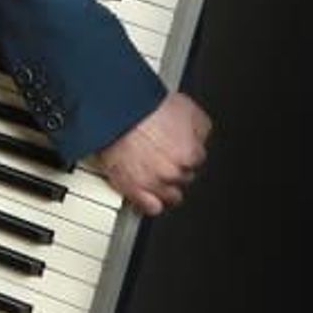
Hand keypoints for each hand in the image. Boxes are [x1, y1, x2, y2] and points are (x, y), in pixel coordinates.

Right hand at [96, 91, 209, 215]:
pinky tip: (147, 192)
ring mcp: (153, 183)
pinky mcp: (133, 189)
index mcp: (190, 153)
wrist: (112, 108)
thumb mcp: (186, 107)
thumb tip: (200, 136)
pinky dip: (150, 201)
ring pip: (171, 196)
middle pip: (184, 177)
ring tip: (153, 173)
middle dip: (175, 168)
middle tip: (161, 156)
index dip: (185, 151)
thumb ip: (199, 128)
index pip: (197, 159)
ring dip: (165, 186)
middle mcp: (174, 171)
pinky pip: (151, 207)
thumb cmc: (143, 104)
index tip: (176, 147)